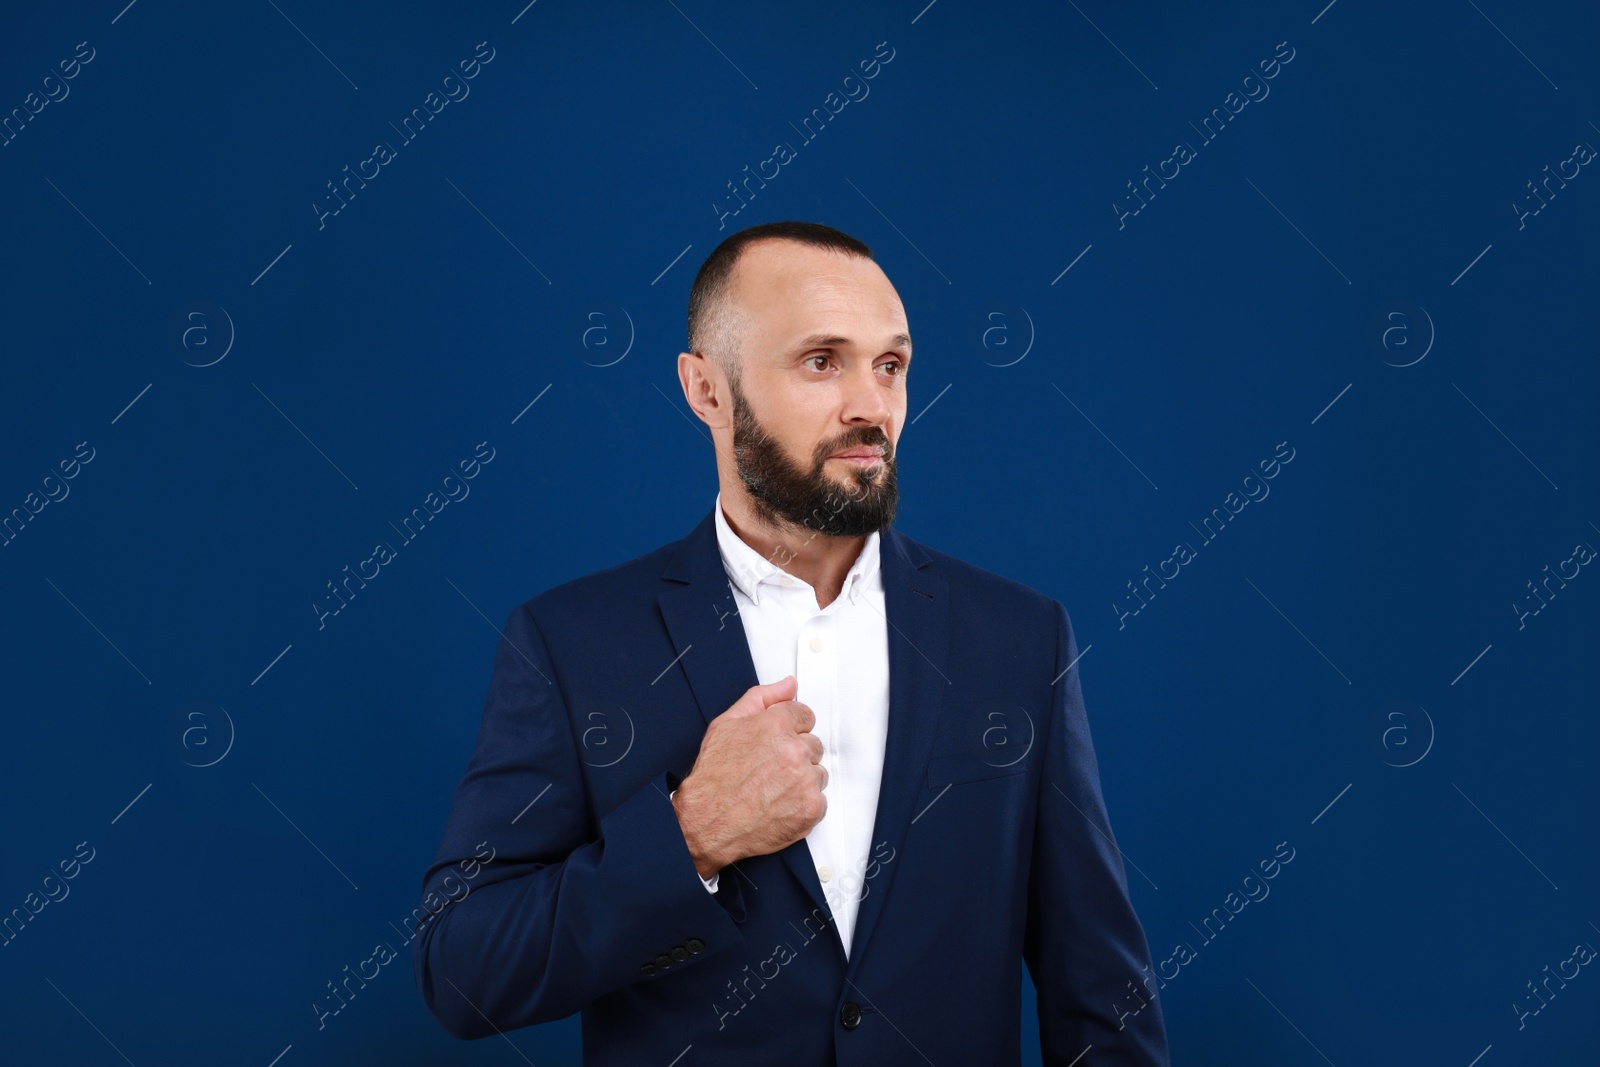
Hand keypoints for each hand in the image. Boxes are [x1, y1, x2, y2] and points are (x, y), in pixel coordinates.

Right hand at [671, 675, 826, 878]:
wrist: (707, 823)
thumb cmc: (713, 778)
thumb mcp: (726, 725)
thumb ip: (762, 698)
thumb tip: (788, 685)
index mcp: (776, 725)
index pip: (805, 715)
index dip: (790, 730)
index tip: (778, 743)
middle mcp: (794, 750)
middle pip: (813, 744)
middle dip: (795, 755)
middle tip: (769, 770)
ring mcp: (804, 780)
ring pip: (818, 772)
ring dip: (801, 780)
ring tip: (772, 790)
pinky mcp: (811, 808)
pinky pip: (820, 800)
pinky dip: (803, 805)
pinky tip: (779, 805)